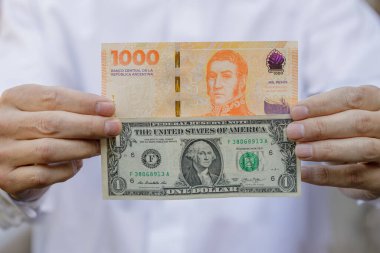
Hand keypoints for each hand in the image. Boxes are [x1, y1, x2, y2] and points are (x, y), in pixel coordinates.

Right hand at [0, 84, 120, 200]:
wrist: (3, 156)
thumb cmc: (31, 128)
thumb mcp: (41, 109)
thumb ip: (69, 109)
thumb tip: (106, 113)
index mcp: (14, 99)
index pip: (52, 97)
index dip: (84, 103)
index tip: (109, 108)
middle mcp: (4, 124)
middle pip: (52, 124)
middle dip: (89, 126)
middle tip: (114, 127)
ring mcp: (3, 153)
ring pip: (50, 150)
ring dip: (83, 148)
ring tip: (102, 146)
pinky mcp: (8, 179)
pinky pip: (44, 175)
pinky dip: (67, 169)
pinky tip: (78, 164)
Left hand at [286, 85, 379, 199]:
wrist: (371, 167)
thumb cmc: (351, 135)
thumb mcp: (341, 119)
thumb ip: (322, 116)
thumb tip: (291, 119)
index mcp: (377, 102)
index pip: (353, 98)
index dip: (322, 104)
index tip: (295, 111)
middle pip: (358, 122)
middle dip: (321, 127)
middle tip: (293, 132)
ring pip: (362, 148)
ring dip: (325, 149)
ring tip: (299, 151)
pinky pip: (354, 177)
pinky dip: (325, 175)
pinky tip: (303, 173)